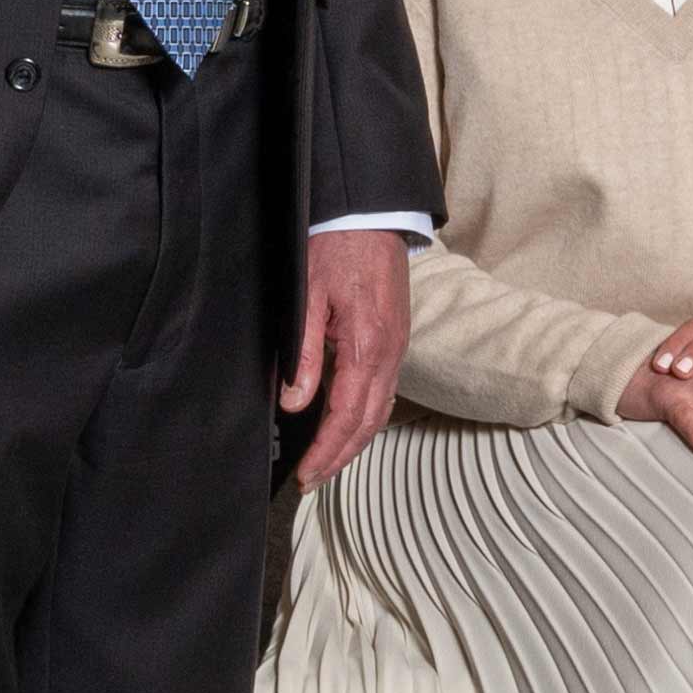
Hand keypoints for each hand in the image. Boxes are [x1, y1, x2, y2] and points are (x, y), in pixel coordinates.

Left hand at [281, 229, 411, 487]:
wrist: (372, 211)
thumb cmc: (335, 246)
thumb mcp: (309, 296)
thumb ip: (303, 353)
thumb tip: (294, 404)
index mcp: (367, 345)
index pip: (346, 415)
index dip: (326, 451)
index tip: (305, 474)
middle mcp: (390, 353)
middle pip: (368, 421)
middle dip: (340, 456)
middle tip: (311, 480)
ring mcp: (398, 346)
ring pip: (381, 410)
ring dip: (355, 441)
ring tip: (327, 463)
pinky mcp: (396, 338)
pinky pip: (386, 391)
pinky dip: (367, 418)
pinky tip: (349, 426)